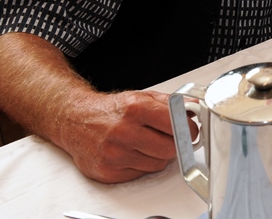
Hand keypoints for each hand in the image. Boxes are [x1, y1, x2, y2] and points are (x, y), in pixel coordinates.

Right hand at [58, 89, 192, 182]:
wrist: (76, 120)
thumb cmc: (111, 110)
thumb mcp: (142, 97)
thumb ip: (171, 102)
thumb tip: (195, 107)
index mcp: (135, 109)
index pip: (175, 124)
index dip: (189, 128)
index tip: (191, 129)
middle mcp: (123, 131)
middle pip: (169, 148)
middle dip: (175, 143)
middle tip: (171, 138)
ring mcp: (114, 153)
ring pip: (158, 163)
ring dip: (159, 155)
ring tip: (147, 144)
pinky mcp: (107, 171)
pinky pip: (141, 174)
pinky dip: (142, 165)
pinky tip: (133, 153)